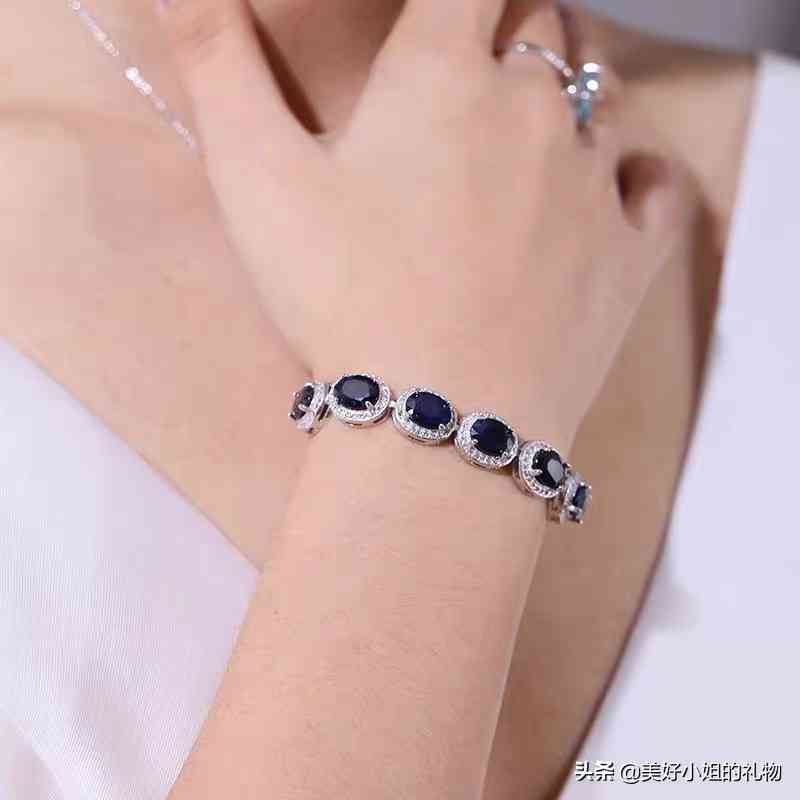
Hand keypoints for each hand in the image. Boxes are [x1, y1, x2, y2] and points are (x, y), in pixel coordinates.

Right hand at [160, 0, 683, 447]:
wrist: (438, 417)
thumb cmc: (342, 296)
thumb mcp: (256, 179)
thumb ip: (217, 63)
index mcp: (444, 74)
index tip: (443, 20)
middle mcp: (534, 108)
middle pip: (542, 26)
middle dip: (511, 35)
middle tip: (478, 75)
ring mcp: (593, 182)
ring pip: (600, 100)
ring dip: (568, 100)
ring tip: (531, 136)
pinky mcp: (629, 255)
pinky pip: (657, 187)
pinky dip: (638, 176)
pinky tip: (614, 188)